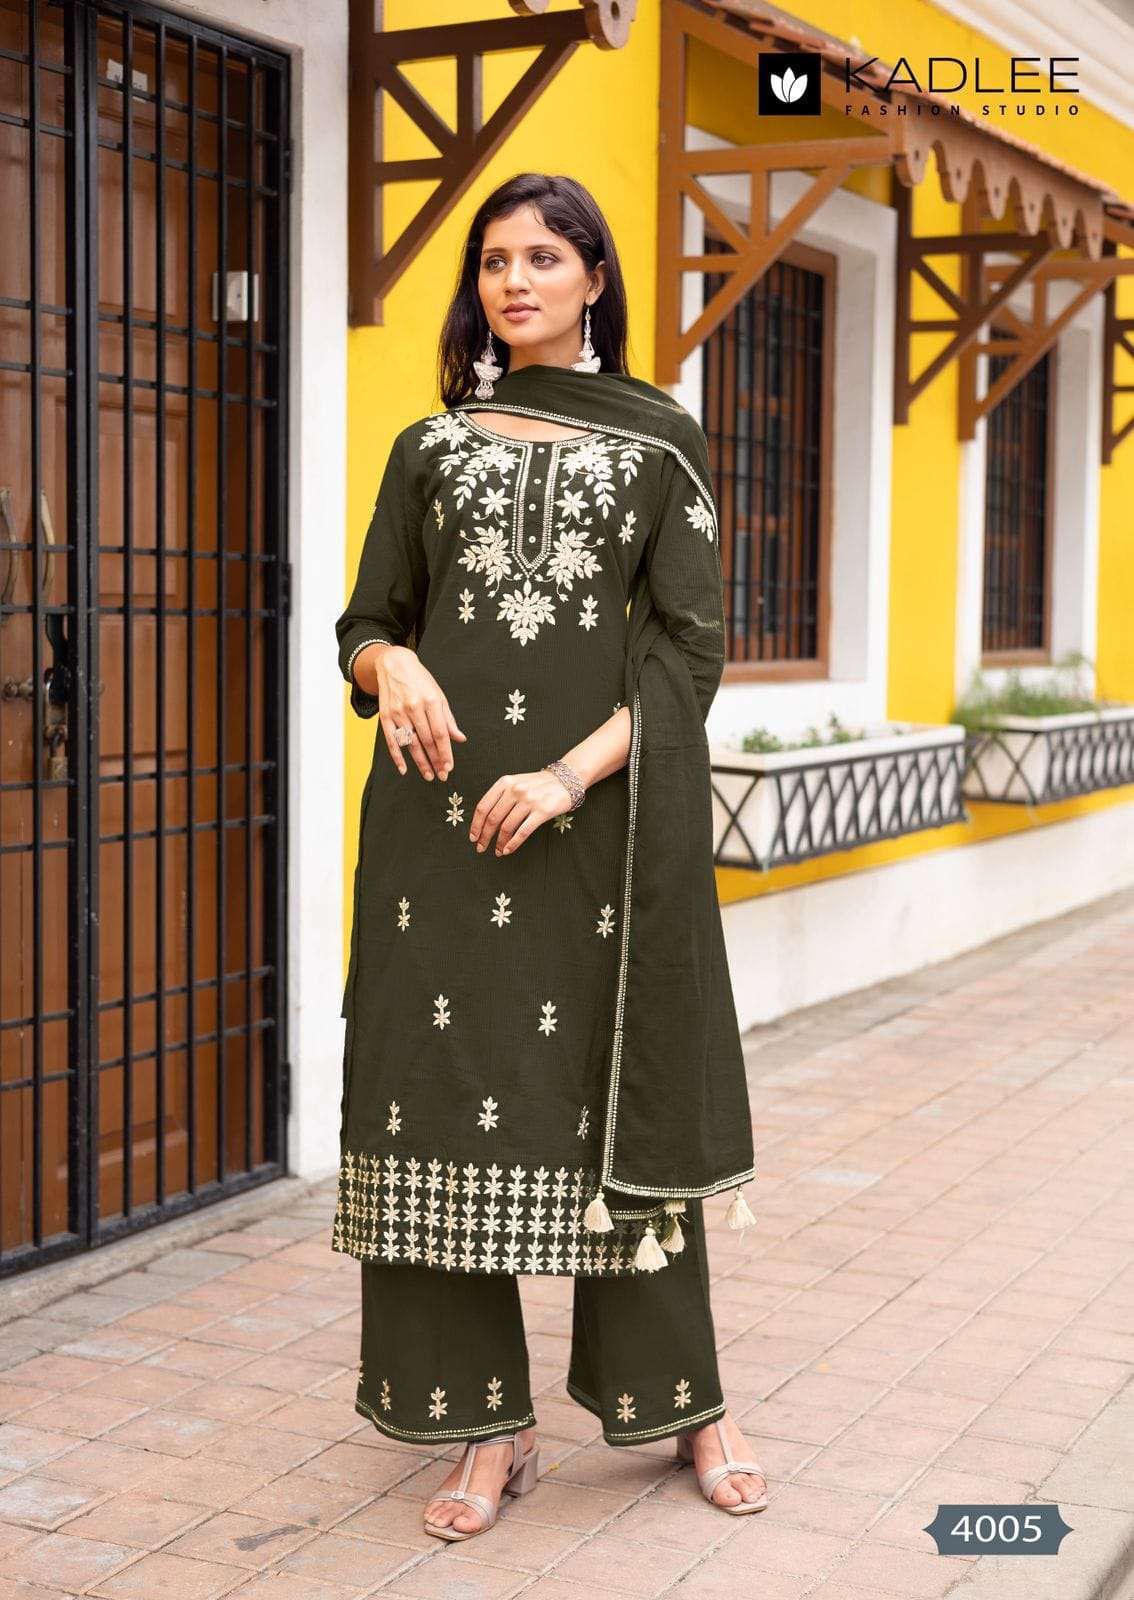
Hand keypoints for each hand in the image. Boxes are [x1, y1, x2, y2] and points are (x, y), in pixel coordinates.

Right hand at [359, 644, 465, 780]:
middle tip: (442, 775)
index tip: (449, 766)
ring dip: (420, 762)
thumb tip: (460, 738)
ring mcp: (398, 712)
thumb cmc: (419, 680)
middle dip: (435, 760)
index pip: (440, 733)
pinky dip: (397, 757)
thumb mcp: (438, 695)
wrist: (394, 665)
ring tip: (428, 775)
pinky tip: (404, 769)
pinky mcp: (385, 716)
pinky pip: (392, 741)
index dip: (445, 752)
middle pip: (426, 741)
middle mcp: (414, 707)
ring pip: (411, 743)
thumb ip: (448, 719)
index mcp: (430, 701)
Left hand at [469, 768, 574, 856]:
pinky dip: (513, 844)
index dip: (476, 824)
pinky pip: (523, 831)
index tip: (473, 837)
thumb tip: (485, 823)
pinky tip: (508, 850)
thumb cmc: (537, 785)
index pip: (483, 806)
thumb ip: (500, 797)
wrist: (565, 780)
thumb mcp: (516, 783)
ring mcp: (529, 800)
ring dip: (499, 842)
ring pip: (507, 827)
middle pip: (493, 818)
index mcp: (505, 782)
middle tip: (481, 848)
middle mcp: (515, 790)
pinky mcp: (542, 811)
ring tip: (497, 851)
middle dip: (485, 836)